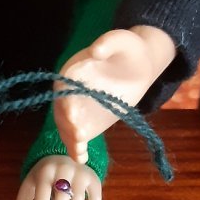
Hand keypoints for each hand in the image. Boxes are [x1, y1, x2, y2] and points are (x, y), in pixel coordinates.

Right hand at [54, 25, 175, 163]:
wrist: (136, 66)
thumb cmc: (128, 50)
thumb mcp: (122, 40)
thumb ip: (108, 42)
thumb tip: (96, 50)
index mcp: (73, 70)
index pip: (65, 85)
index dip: (66, 99)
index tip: (71, 111)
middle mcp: (69, 92)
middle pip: (63, 109)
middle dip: (68, 123)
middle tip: (78, 134)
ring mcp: (76, 109)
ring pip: (68, 126)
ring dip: (71, 138)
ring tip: (79, 150)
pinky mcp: (86, 123)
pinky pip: (77, 137)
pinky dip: (77, 149)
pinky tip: (81, 159)